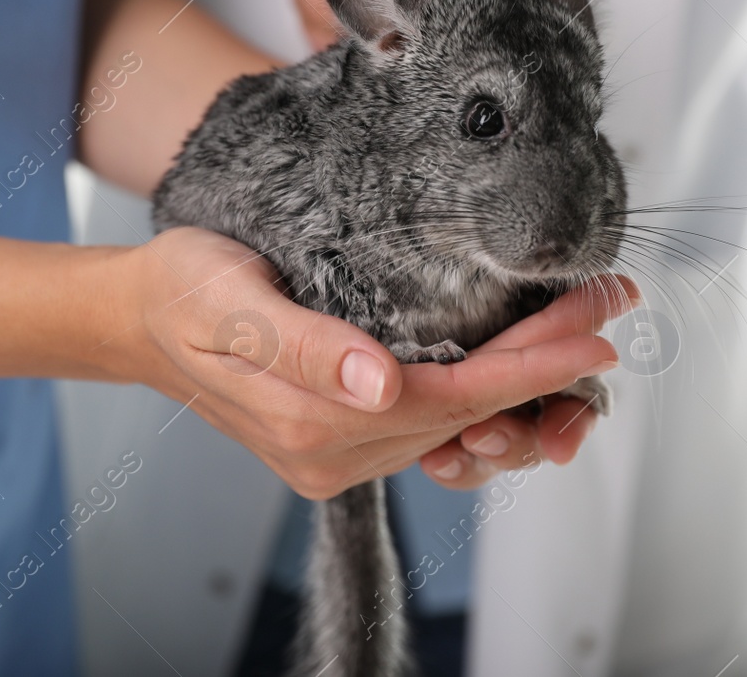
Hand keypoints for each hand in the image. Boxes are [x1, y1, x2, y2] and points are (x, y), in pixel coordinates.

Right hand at [98, 226, 631, 498]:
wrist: (136, 319)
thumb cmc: (183, 293)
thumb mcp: (231, 300)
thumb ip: (304, 344)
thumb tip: (379, 382)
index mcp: (316, 421)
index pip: (454, 395)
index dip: (531, 365)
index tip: (595, 330)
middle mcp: (336, 451)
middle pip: (470, 410)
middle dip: (548, 362)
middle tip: (610, 306)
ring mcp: (340, 453)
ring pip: (459, 421)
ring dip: (526, 377)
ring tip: (583, 325)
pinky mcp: (343, 438)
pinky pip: (431, 423)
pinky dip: (484, 391)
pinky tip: (520, 357)